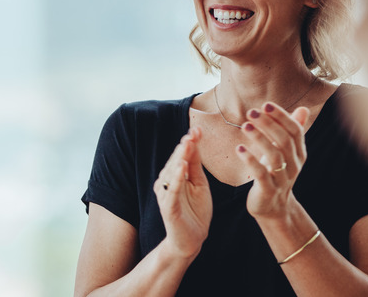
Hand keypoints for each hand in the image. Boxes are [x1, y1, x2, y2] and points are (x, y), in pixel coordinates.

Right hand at [154, 127, 212, 257]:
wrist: (193, 240)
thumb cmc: (196, 211)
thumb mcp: (200, 184)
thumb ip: (196, 165)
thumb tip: (195, 141)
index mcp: (176, 176)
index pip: (182, 155)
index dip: (189, 142)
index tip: (198, 128)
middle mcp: (167, 183)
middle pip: (176, 161)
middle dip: (185, 146)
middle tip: (193, 132)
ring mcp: (167, 195)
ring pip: (172, 172)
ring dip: (180, 157)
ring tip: (187, 143)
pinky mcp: (168, 208)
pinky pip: (171, 191)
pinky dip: (176, 179)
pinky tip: (182, 167)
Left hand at [235, 103, 309, 219]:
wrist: (273, 208)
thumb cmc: (276, 174)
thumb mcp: (286, 152)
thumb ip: (293, 131)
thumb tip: (304, 109)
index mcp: (299, 154)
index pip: (295, 131)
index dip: (282, 117)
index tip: (266, 105)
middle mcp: (294, 165)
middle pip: (285, 141)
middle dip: (269, 124)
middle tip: (252, 112)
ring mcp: (282, 179)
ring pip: (274, 156)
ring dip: (260, 139)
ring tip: (245, 126)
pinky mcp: (268, 191)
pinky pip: (261, 174)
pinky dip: (250, 160)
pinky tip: (239, 149)